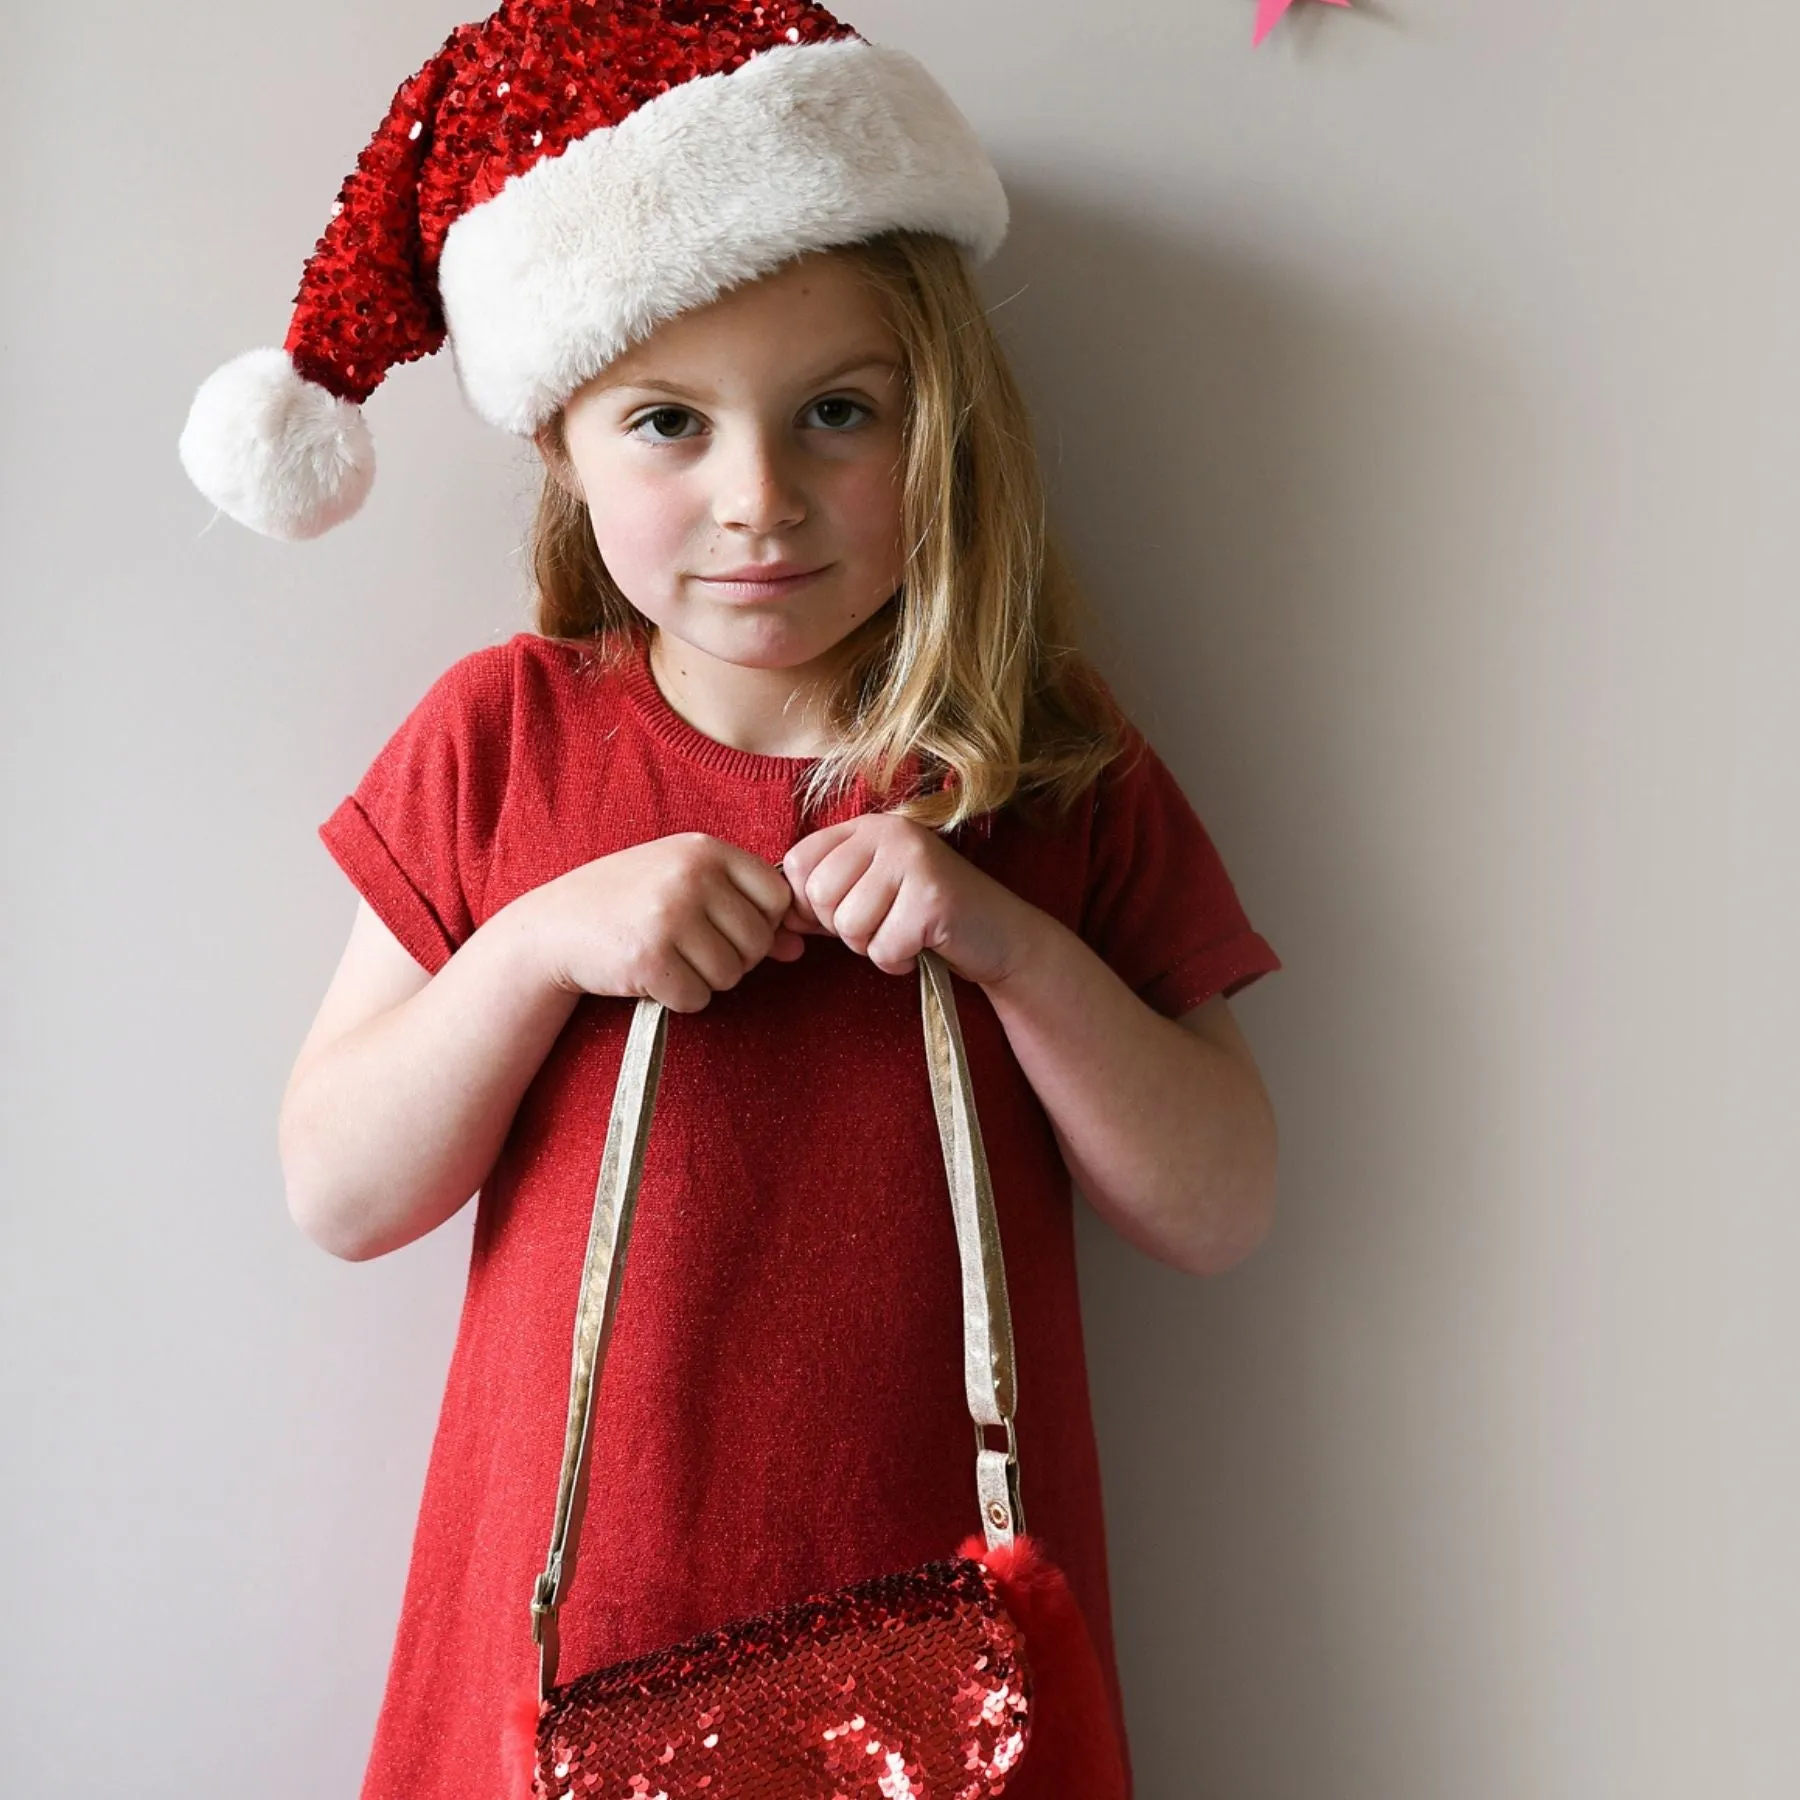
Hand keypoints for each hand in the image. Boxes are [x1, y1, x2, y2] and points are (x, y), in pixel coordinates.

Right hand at [519, 833, 805, 1011]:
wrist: (554, 926)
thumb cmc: (629, 903)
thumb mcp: (687, 888)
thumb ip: (744, 909)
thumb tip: (798, 947)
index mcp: (706, 850)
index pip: (778, 896)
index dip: (760, 922)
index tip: (725, 926)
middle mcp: (691, 877)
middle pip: (758, 942)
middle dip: (732, 957)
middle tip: (689, 947)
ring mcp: (669, 916)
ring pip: (732, 975)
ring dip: (705, 979)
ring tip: (667, 957)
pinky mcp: (649, 959)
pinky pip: (698, 998)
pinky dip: (678, 997)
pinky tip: (650, 975)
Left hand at [780, 813, 1038, 985]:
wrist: (1000, 936)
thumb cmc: (924, 917)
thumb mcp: (869, 894)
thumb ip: (824, 897)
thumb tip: (777, 917)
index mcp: (867, 826)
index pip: (798, 861)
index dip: (809, 903)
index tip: (844, 913)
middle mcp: (889, 832)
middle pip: (820, 894)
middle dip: (844, 928)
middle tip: (882, 925)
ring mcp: (914, 860)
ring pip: (849, 925)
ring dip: (872, 946)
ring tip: (903, 933)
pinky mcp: (933, 898)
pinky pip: (882, 948)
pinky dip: (898, 961)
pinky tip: (922, 945)